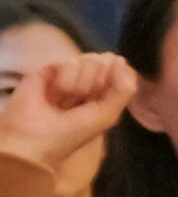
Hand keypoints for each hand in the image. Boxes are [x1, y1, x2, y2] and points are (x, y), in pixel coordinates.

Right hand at [0, 42, 130, 175]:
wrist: (34, 137)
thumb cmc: (73, 131)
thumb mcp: (108, 115)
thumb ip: (123, 88)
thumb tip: (120, 59)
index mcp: (105, 92)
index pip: (120, 69)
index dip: (117, 79)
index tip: (104, 97)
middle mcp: (88, 79)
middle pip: (106, 62)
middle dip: (97, 85)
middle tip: (80, 103)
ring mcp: (68, 73)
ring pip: (91, 59)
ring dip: (81, 86)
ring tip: (64, 102)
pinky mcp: (49, 68)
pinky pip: (70, 63)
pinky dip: (66, 82)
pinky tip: (53, 94)